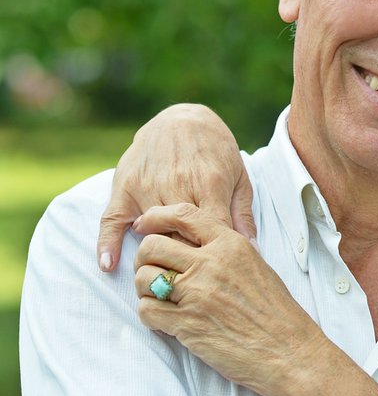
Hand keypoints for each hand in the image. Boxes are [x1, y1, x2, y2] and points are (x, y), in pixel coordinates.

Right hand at [97, 104, 255, 271]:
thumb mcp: (239, 177)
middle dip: (187, 258)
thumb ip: (243, 214)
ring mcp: (148, 186)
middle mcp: (176, 185)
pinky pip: (111, 219)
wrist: (183, 117)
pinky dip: (107, 243)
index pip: (211, 231)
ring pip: (151, 231)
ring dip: (157, 254)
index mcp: (209, 184)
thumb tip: (253, 249)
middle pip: (179, 236)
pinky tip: (107, 265)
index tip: (219, 273)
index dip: (214, 255)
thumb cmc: (217, 151)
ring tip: (165, 273)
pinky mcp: (125, 186)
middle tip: (193, 277)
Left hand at [133, 203, 324, 395]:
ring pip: (143, 277)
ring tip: (160, 299)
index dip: (157, 217)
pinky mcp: (186, 324)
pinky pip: (146, 310)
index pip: (184, 215)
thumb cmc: (278, 314)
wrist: (289, 351)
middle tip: (153, 271)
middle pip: (152, 246)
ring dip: (144, 289)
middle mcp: (211, 263)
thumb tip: (198, 247)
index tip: (144, 225)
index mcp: (231, 245)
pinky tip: (166, 321)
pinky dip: (150, 316)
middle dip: (145, 259)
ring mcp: (197, 293)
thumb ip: (226, 253)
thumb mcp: (257, 267)